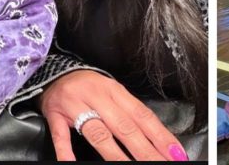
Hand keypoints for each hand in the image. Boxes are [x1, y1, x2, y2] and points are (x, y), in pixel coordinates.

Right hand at [39, 70, 187, 161]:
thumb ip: (130, 113)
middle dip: (145, 150)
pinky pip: (61, 136)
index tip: (175, 153)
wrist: (53, 72)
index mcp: (116, 91)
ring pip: (99, 133)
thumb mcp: (112, 93)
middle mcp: (98, 97)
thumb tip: (157, 137)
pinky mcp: (55, 115)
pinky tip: (73, 163)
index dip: (161, 136)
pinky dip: (67, 152)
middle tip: (160, 163)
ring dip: (116, 154)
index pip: (143, 116)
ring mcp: (76, 106)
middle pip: (125, 127)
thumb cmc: (88, 87)